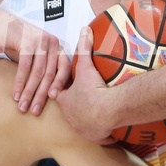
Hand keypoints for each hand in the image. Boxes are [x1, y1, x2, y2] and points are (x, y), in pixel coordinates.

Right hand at [0, 9, 70, 115]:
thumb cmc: (16, 41)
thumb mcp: (33, 54)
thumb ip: (41, 66)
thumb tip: (45, 90)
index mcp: (56, 46)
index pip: (63, 69)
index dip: (59, 85)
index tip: (53, 100)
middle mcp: (51, 43)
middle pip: (49, 74)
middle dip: (41, 95)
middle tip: (34, 110)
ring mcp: (40, 41)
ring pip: (37, 73)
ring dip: (29, 92)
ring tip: (23, 106)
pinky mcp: (27, 41)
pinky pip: (25, 67)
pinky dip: (20, 82)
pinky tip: (16, 94)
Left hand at [55, 27, 115, 143]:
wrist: (107, 111)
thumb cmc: (93, 89)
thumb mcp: (87, 66)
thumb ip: (84, 47)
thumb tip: (84, 29)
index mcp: (65, 100)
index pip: (59, 94)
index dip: (62, 90)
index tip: (69, 88)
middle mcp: (70, 117)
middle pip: (70, 111)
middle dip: (75, 107)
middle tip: (85, 102)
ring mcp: (81, 128)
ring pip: (82, 124)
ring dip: (87, 120)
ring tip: (95, 116)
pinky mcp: (94, 136)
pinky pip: (97, 136)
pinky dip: (102, 134)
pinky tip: (106, 133)